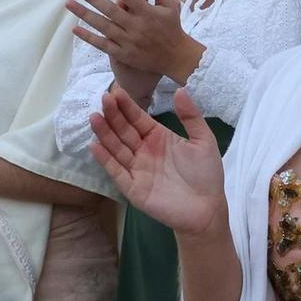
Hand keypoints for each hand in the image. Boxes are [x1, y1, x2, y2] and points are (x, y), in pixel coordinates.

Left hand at [68, 0, 203, 84]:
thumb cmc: (172, 27)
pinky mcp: (124, 54)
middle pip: (111, 10)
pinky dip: (89, 37)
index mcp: (148, 13)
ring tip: (70, 4)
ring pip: (103, 26)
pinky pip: (103, 44)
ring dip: (85, 15)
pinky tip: (75, 29)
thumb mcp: (170, 4)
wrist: (176, 57)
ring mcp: (129, 41)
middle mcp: (136, 26)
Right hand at [86, 84, 225, 232]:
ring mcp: (137, 169)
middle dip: (113, 115)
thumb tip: (180, 90)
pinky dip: (105, 159)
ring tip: (94, 117)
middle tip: (103, 99)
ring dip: (105, 133)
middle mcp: (144, 151)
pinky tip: (94, 146)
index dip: (127, 106)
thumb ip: (191, 116)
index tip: (116, 91)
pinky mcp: (132, 188)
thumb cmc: (206, 175)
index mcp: (159, 138)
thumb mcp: (204, 140)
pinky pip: (116, 171)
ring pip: (116, 148)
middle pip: (124, 130)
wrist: (207, 210)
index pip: (138, 119)